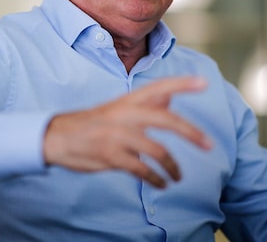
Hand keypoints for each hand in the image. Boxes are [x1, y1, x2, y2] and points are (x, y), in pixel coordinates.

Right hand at [43, 77, 211, 187]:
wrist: (58, 137)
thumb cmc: (93, 123)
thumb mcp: (118, 108)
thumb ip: (145, 104)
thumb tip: (170, 97)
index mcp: (128, 101)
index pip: (159, 87)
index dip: (182, 83)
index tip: (204, 82)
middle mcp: (125, 114)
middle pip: (166, 120)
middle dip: (191, 133)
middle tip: (209, 145)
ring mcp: (118, 135)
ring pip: (157, 151)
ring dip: (173, 167)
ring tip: (178, 177)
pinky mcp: (111, 156)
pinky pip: (142, 170)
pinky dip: (156, 179)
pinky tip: (161, 184)